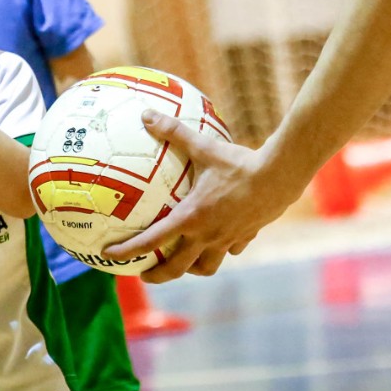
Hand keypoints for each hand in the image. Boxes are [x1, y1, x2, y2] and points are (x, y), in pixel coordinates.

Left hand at [103, 110, 303, 280]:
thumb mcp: (205, 146)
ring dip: (193, 268)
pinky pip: (231, 250)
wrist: (281, 176)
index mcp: (190, 218)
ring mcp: (228, 239)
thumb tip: (147, 114)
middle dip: (159, 276)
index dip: (127, 251)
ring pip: (207, 266)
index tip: (109, 257)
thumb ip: (174, 131)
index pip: (151, 241)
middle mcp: (207, 235)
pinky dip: (222, 249)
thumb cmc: (240, 163)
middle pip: (178, 268)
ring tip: (184, 264)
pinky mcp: (247, 236)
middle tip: (145, 275)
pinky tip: (221, 240)